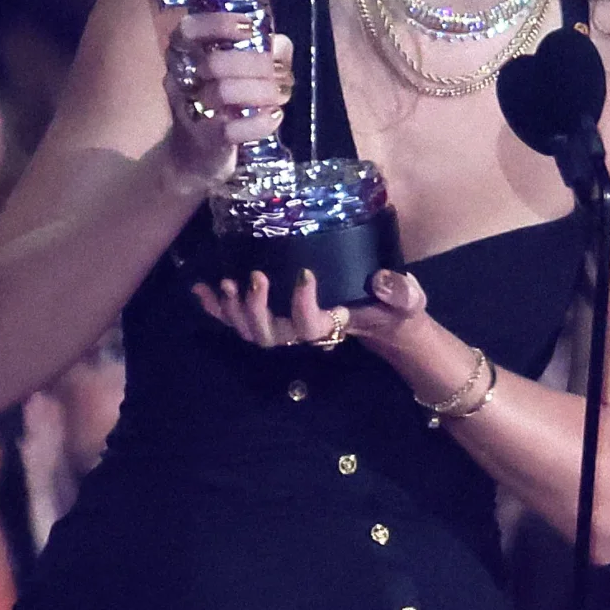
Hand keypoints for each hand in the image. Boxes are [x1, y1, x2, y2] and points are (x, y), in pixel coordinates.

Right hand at [160, 13, 293, 191]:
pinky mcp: (206, 141)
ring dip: (262, 90)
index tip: (250, 28)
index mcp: (185, 53)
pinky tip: (274, 115)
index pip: (189, 29)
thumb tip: (278, 43)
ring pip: (222, 92)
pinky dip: (258, 122)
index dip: (219, 25)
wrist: (198, 156)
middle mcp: (181, 79)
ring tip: (281, 94)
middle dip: (256, 64)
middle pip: (214, 62)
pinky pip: (231, 129)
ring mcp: (191, 111)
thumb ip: (260, 51)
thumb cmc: (223, 102)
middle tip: (281, 71)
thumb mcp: (239, 70)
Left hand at [191, 267, 427, 351]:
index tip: (306, 274)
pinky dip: (217, 308)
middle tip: (256, 277)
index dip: (303, 306)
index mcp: (333, 327)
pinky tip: (200, 290)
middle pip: (270, 335)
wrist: (383, 319)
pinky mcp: (275, 315)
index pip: (311, 327)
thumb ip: (401, 293)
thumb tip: (382, 280)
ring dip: (232, 310)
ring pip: (250, 331)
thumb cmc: (394, 308)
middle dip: (257, 309)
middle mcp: (303, 333)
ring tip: (225, 283)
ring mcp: (286, 327)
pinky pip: (240, 319)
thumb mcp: (408, 301)